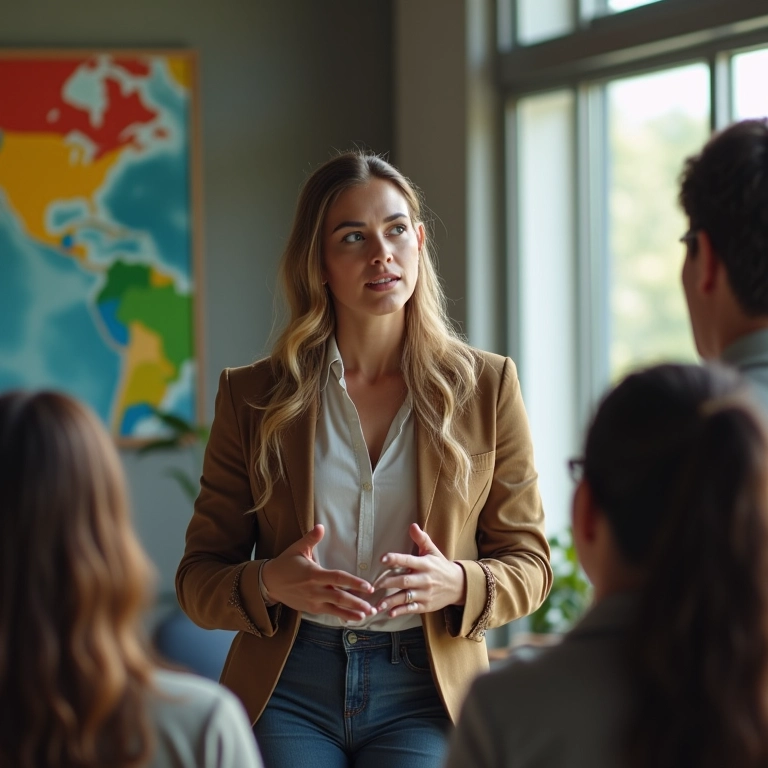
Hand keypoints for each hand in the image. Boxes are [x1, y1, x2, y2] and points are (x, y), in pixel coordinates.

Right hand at [262, 524, 376, 621]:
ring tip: (367, 614)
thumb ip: (311, 538)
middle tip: (372, 605)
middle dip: (357, 602)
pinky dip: (342, 616)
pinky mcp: (311, 609)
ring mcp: (313, 601)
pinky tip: (353, 618)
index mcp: (314, 574)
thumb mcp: (297, 548)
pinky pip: (329, 613)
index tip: (368, 586)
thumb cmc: (286, 563)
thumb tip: (321, 526)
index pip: (337, 578)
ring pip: (335, 609)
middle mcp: (315, 590)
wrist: (269, 582)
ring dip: (352, 612)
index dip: (353, 582)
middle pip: (339, 597)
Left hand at [372, 523, 466, 617]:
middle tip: (373, 585)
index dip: (395, 559)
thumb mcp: (433, 551)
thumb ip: (421, 539)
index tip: (382, 559)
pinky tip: (390, 613)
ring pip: (406, 597)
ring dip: (391, 601)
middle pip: (404, 581)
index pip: (408, 560)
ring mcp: (425, 594)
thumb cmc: (441, 566)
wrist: (458, 585)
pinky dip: (401, 611)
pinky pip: (412, 609)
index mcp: (425, 564)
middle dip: (388, 583)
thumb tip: (412, 525)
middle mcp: (425, 579)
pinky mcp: (426, 606)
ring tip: (377, 604)